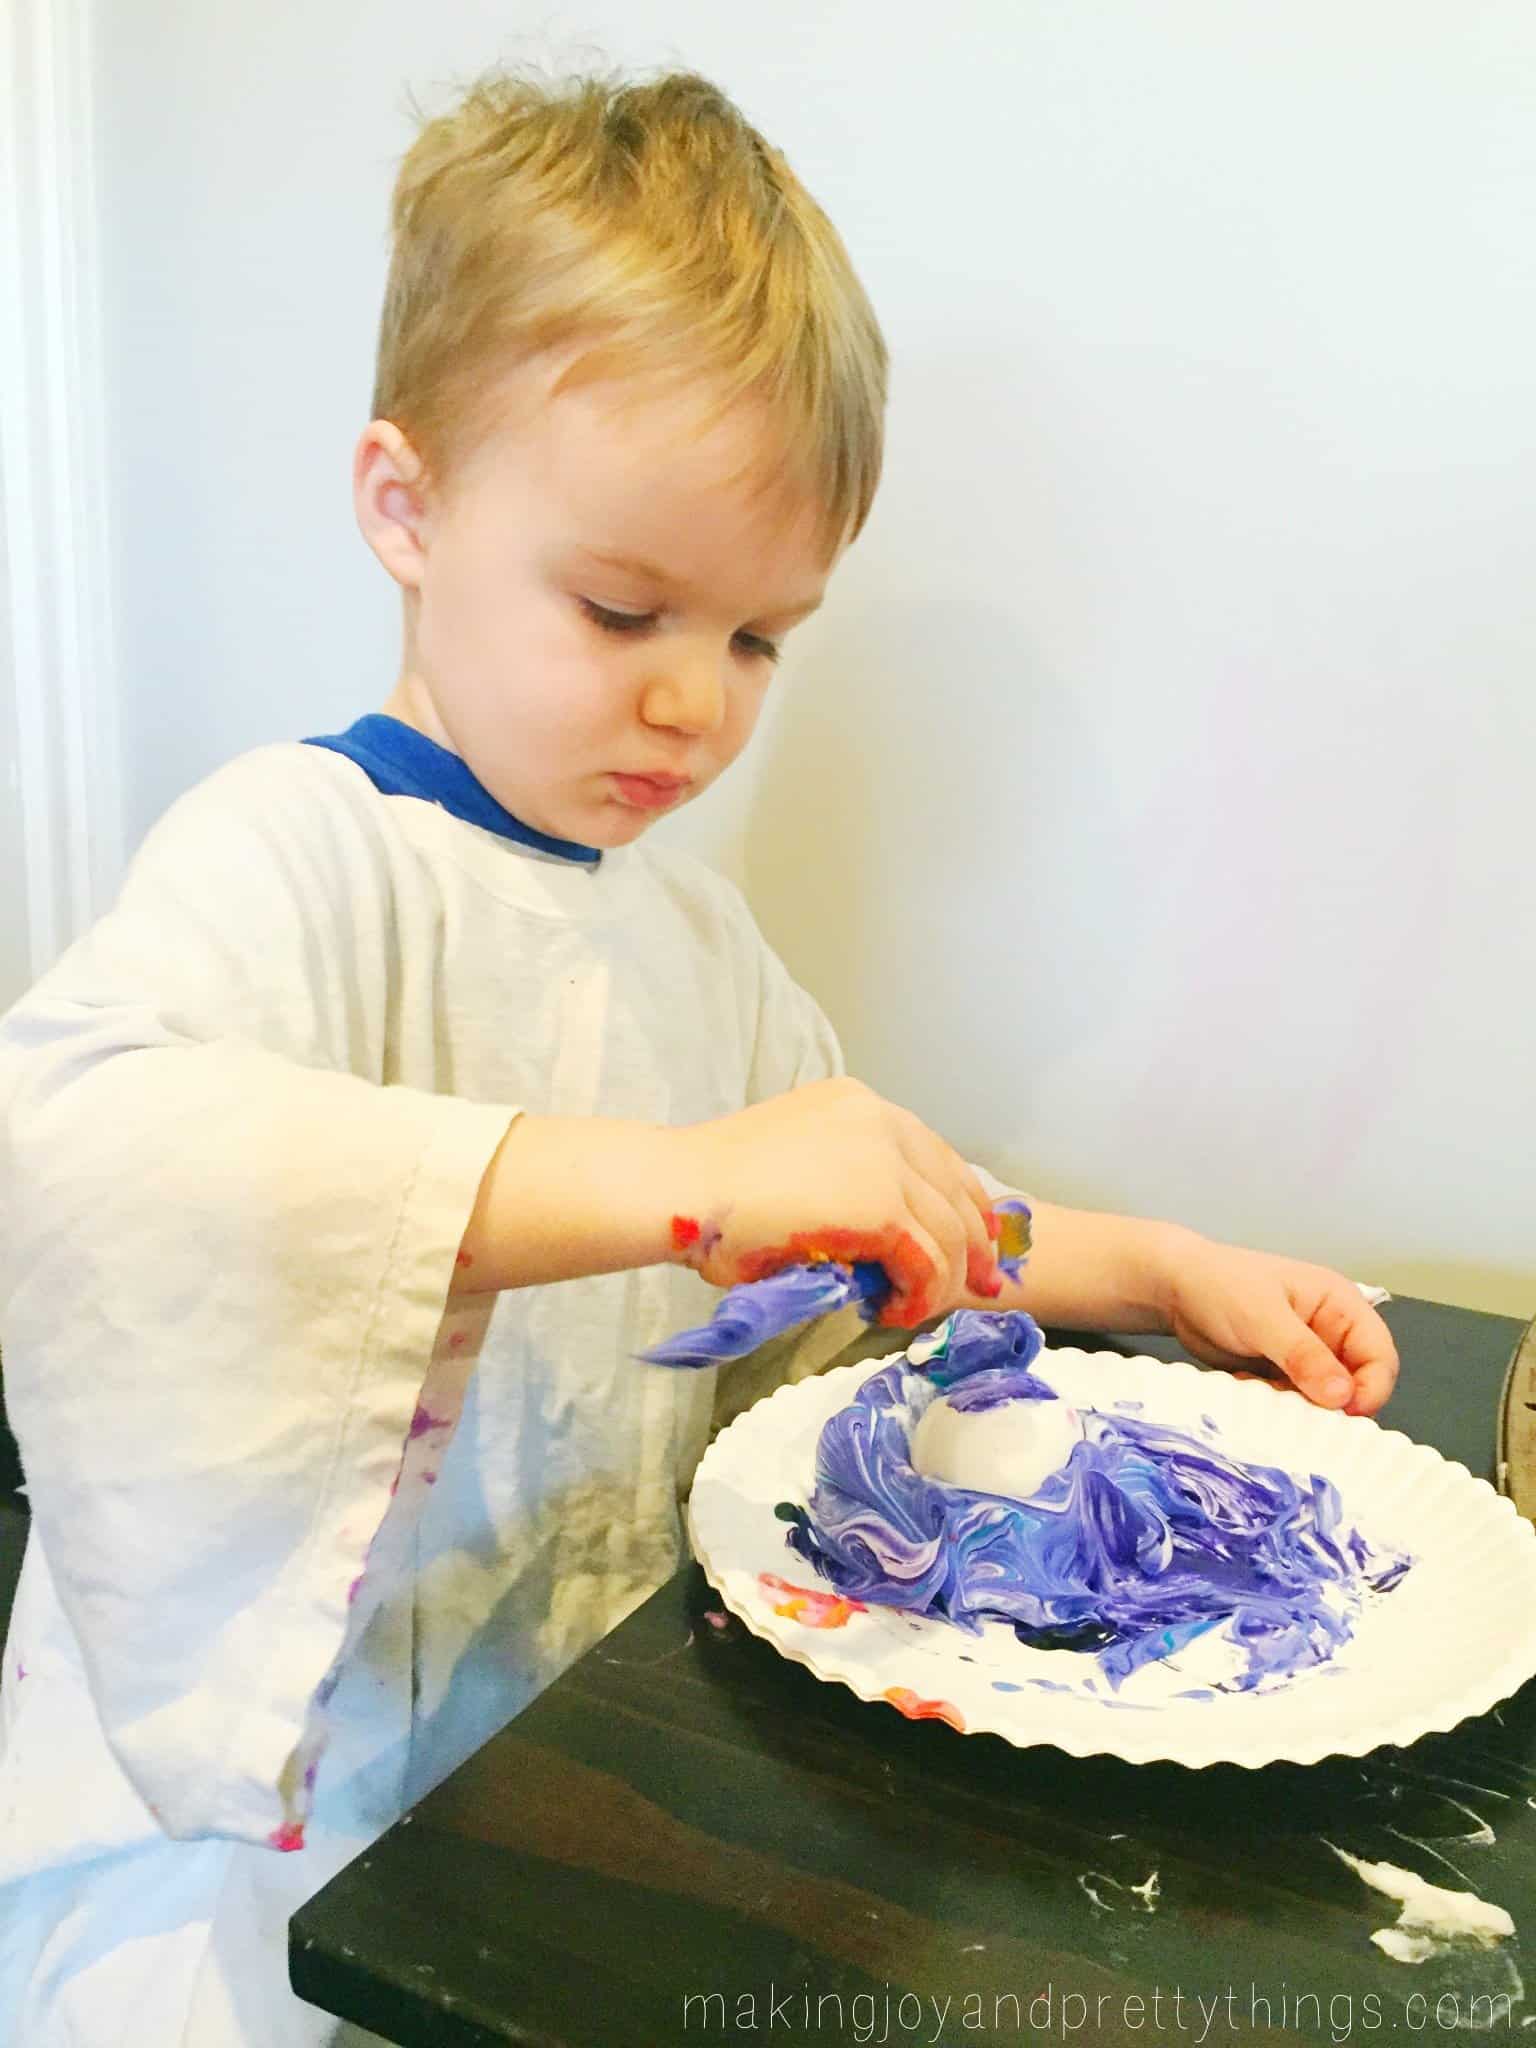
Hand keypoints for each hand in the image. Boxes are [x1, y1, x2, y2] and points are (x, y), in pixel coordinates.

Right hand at [664, 1077, 1004, 1325]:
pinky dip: (918, 1294)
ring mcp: (884, 1161)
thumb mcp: (798, 1167)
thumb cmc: (715, 1192)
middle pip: (957, 1190)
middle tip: (982, 1288)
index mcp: (860, 1105)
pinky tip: (889, 1311)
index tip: (973, 1244)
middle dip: (976, 1245)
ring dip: (938, 1280)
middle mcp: (881, 1121)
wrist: (679, 1188)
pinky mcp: (881, 1207)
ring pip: (949, 1233)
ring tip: (904, 1308)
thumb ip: (845, 1186)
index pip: (937, 1155)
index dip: (964, 1203)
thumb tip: (882, 1242)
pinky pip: (926, 1261)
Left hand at [1155, 1232, 1398, 1416]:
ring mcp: (1307, 1355)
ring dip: (1302, 1407)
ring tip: (1267, 1396)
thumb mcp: (1263, 1317)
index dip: (1372, 1387)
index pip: (1379, 1354)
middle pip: (1358, 1382)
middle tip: (1302, 1416)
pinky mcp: (1283, 1373)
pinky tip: (1251, 1391)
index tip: (1346, 1414)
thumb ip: (1303, 1355)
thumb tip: (1344, 1397)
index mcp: (1340, 1306)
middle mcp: (1331, 1332)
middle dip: (1334, 1404)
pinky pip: (1297, 1402)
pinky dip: (1280, 1406)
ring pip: (1326, 1398)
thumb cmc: (1221, 1286)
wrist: (1173, 1289)